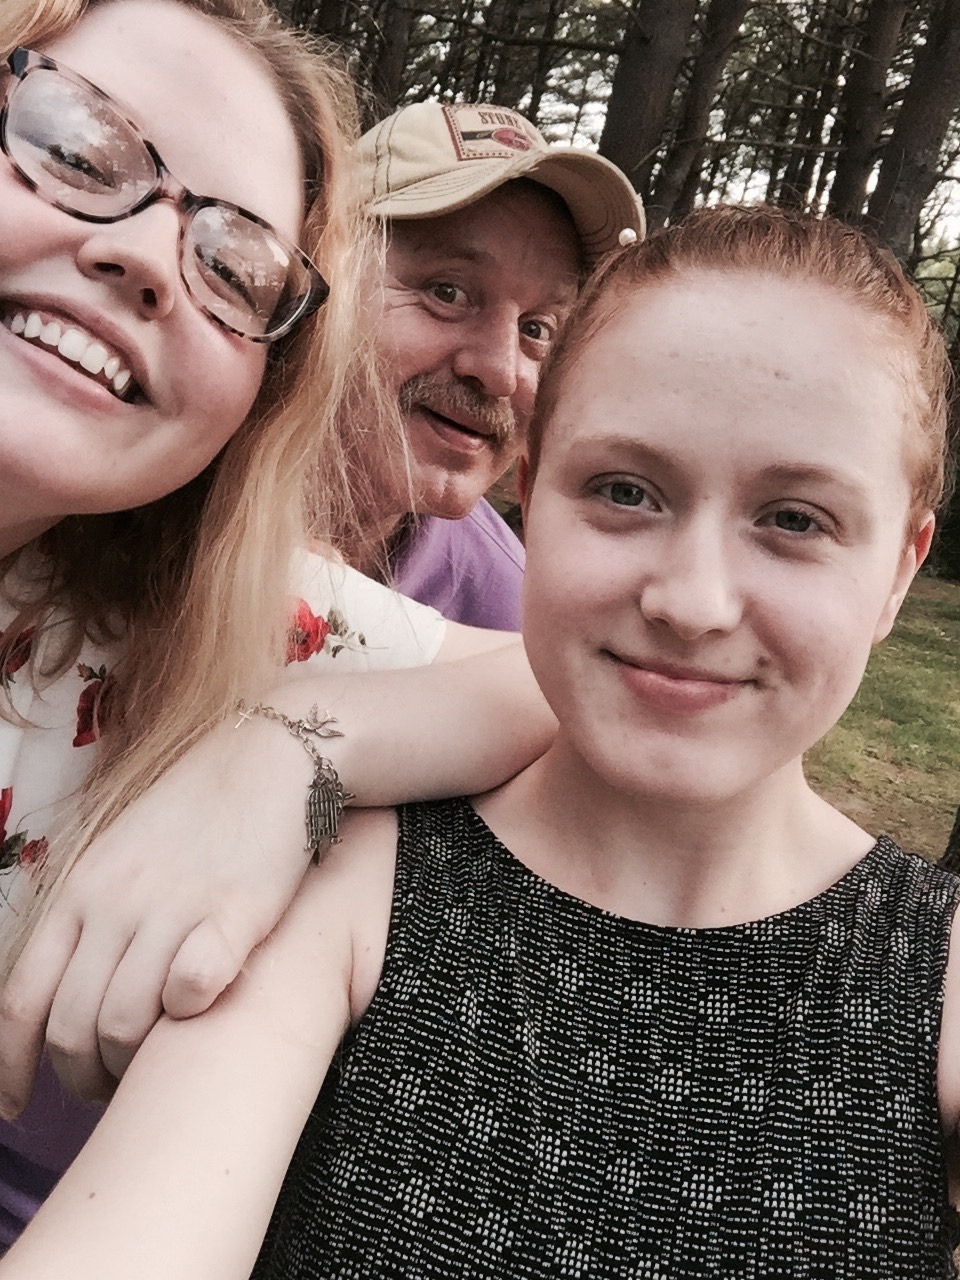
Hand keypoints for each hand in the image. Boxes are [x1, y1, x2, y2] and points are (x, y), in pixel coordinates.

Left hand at [0, 709, 313, 1115]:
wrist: (273, 757)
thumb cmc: (198, 811)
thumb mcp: (119, 853)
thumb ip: (91, 915)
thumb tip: (69, 989)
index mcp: (79, 890)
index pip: (20, 1001)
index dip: (10, 1067)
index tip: (16, 1106)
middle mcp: (116, 903)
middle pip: (71, 1028)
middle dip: (83, 1078)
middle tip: (110, 1088)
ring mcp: (173, 907)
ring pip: (126, 1024)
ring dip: (137, 1065)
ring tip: (157, 1066)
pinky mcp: (234, 913)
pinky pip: (191, 992)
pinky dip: (189, 1016)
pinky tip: (202, 1010)